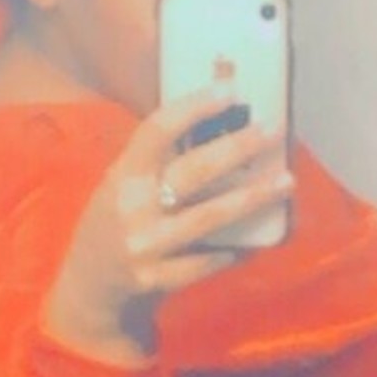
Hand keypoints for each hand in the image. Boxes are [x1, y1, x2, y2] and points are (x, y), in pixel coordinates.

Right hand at [43, 91, 293, 363]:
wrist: (90, 287)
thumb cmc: (117, 222)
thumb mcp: (126, 183)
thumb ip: (161, 159)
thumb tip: (218, 117)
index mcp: (124, 174)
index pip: (158, 130)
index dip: (194, 107)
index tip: (230, 88)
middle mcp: (133, 207)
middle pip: (192, 171)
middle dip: (236, 147)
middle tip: (272, 129)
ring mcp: (145, 246)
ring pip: (207, 218)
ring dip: (250, 198)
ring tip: (285, 181)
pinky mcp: (157, 280)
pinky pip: (205, 264)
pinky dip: (233, 252)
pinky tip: (257, 242)